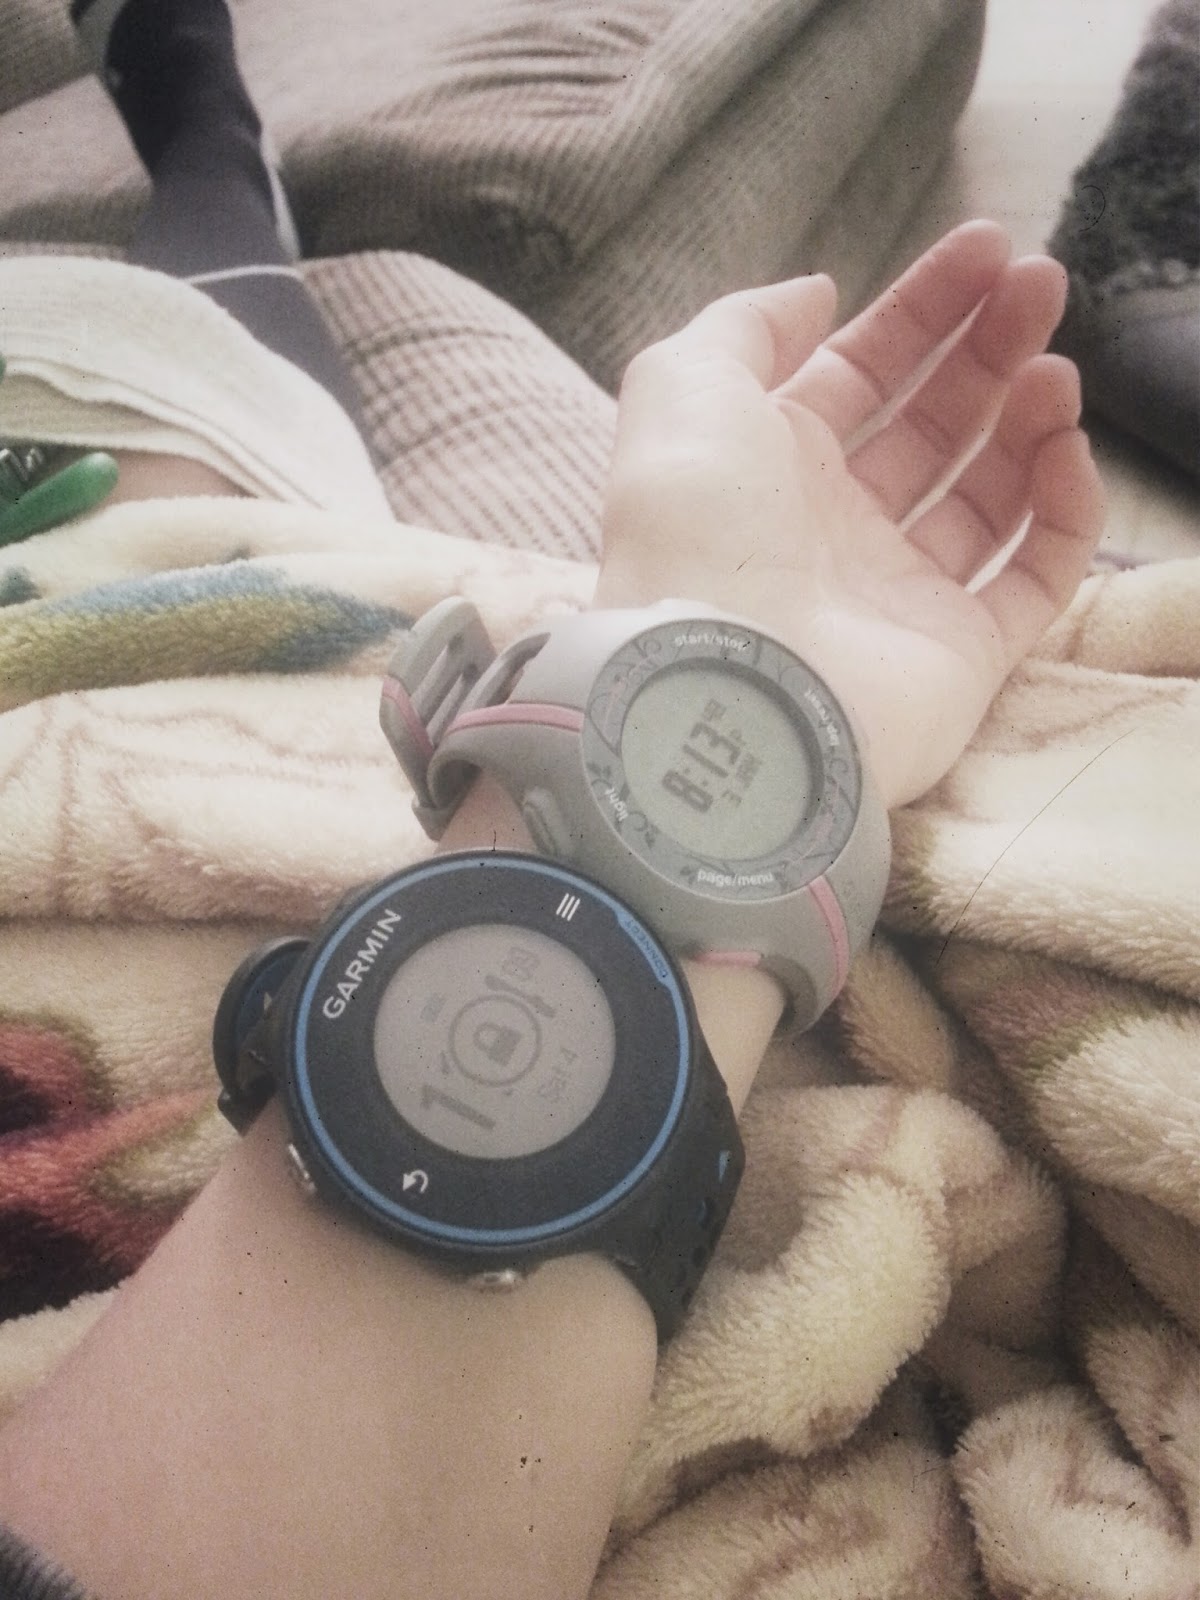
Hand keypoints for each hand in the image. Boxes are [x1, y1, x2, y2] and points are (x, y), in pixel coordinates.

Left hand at [595, 221, 1105, 808]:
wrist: (726, 683)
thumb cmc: (695, 529)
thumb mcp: (683, 387)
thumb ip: (745, 326)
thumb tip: (816, 296)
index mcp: (768, 468)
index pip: (858, 373)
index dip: (920, 308)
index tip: (989, 247)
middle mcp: (833, 531)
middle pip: (930, 424)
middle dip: (986, 348)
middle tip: (1041, 285)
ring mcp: (898, 597)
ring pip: (986, 497)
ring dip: (1027, 423)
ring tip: (1055, 372)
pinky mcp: (959, 657)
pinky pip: (1032, 580)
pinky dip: (1063, 515)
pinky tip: (1066, 450)